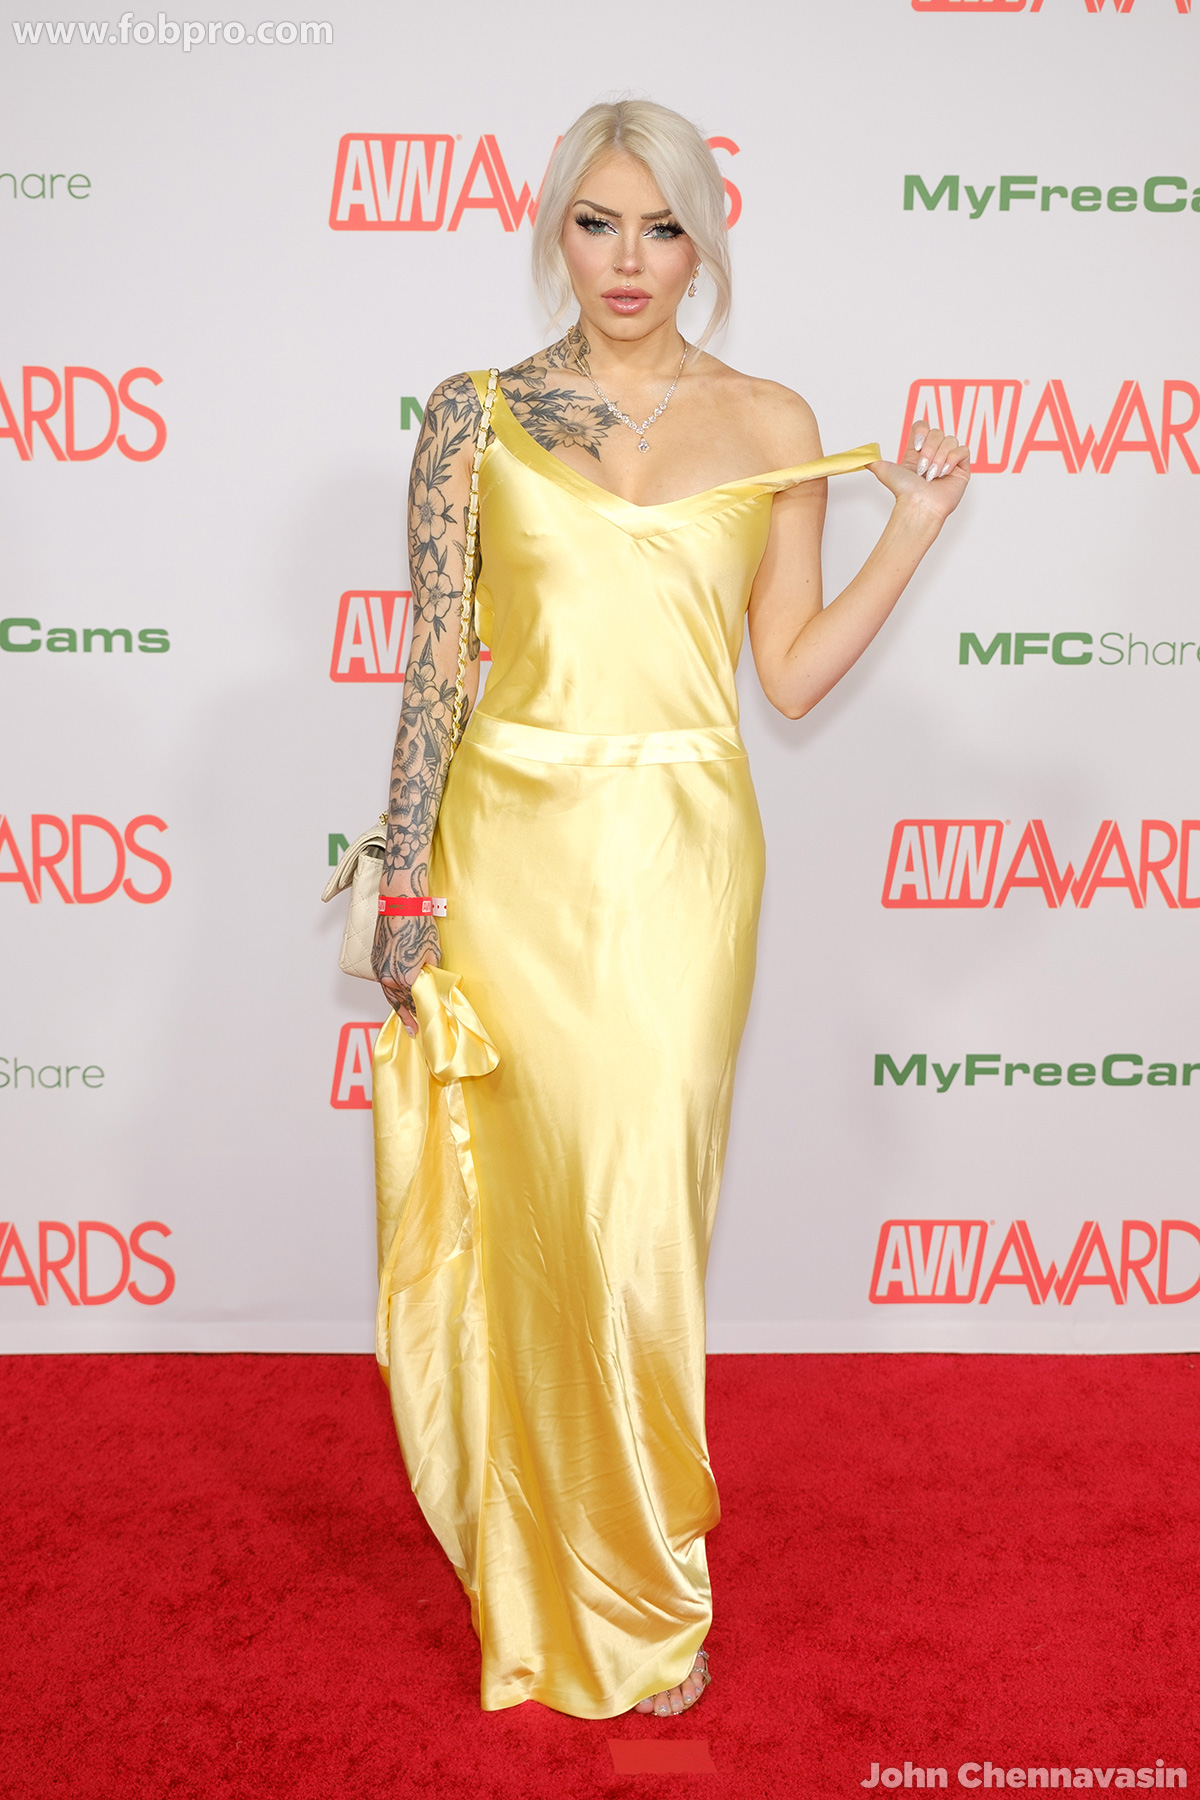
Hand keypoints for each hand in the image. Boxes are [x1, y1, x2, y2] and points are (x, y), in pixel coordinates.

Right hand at [371, 913, 440, 1036]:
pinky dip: (390, 992)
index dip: (422, 1014)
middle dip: (408, 1016)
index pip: (415, 1002)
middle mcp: (389, 977)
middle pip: (400, 1003)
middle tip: (414, 1030)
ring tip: (404, 1019)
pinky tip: (395, 996)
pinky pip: (384, 983)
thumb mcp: (433, 953)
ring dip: (397, 1007)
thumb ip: (431, 971)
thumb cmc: (419, 925)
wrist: (400, 904)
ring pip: (389, 994)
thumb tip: (432, 980)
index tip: (427, 1024)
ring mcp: (380, 969)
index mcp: (405, 979)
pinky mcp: (375, 960)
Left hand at [868, 418, 970, 520]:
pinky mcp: (961, 468)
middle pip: (937, 432)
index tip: (915, 447)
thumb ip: (873, 461)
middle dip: (929, 450)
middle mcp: (934, 454)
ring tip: (932, 475)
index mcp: (918, 452)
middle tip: (922, 469)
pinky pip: (963, 450)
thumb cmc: (904, 492)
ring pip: (950, 440)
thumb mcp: (884, 470)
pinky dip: (952, 459)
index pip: (923, 426)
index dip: (921, 432)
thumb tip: (861, 457)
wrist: (918, 505)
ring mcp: (949, 460)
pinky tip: (944, 473)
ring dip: (939, 458)